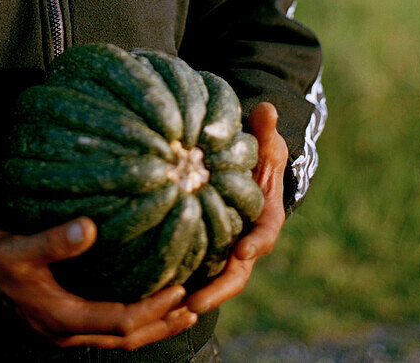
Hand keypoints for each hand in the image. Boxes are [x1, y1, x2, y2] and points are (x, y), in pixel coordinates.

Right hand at [0, 217, 197, 348]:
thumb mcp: (17, 248)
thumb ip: (53, 241)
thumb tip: (89, 227)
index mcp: (61, 318)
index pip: (119, 322)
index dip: (153, 310)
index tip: (180, 290)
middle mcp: (68, 331)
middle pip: (126, 338)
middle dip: (162, 323)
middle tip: (195, 303)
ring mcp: (65, 330)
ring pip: (118, 336)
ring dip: (151, 324)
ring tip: (182, 307)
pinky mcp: (63, 321)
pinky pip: (107, 326)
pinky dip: (132, 318)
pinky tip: (144, 299)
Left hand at [186, 101, 288, 313]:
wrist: (248, 168)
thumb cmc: (258, 152)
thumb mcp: (264, 139)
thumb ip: (265, 128)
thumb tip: (267, 109)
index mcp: (266, 216)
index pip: (265, 234)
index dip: (255, 243)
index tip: (243, 251)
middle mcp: (247, 240)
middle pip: (237, 272)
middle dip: (218, 289)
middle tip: (195, 303)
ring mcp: (227, 249)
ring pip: (214, 279)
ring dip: (195, 295)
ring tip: (170, 309)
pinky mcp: (205, 250)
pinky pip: (195, 271)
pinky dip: (179, 283)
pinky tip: (153, 294)